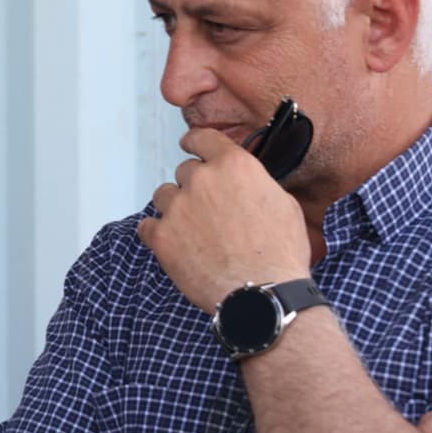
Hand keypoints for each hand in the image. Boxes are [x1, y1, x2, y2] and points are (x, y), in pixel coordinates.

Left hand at [136, 128, 309, 311]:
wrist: (263, 294)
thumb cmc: (279, 255)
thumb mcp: (283, 204)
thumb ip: (255, 184)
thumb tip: (244, 183)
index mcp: (234, 166)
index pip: (202, 138)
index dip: (194, 142)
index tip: (189, 145)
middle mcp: (202, 180)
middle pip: (185, 171)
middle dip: (195, 187)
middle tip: (209, 211)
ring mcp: (178, 208)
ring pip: (164, 195)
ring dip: (175, 208)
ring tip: (195, 232)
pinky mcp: (162, 236)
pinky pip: (148, 225)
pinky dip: (158, 233)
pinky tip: (176, 246)